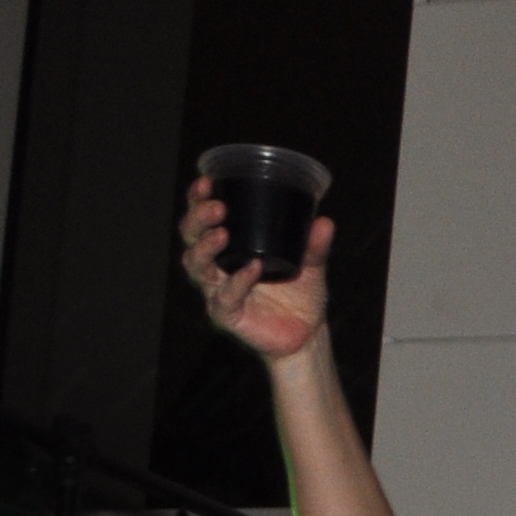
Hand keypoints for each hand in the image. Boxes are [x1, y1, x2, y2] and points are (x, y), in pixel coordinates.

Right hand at [179, 178, 331, 363]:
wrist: (308, 334)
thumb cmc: (300, 294)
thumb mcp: (311, 264)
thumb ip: (315, 245)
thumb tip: (324, 222)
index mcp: (229, 246)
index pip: (203, 218)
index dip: (198, 199)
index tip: (207, 181)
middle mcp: (216, 266)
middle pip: (191, 238)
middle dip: (198, 219)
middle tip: (217, 207)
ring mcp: (218, 290)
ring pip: (196, 266)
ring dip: (206, 247)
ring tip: (223, 234)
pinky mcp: (227, 315)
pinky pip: (225, 297)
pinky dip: (238, 282)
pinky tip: (252, 269)